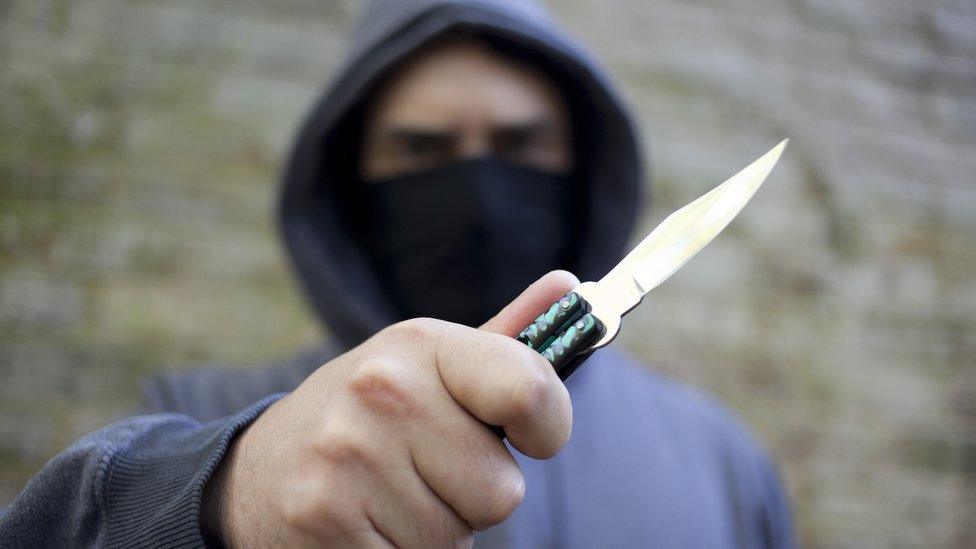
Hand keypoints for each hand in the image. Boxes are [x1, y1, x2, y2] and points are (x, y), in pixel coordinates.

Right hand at [202, 271, 579, 546]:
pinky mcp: (324, 518)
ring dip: (432, 530)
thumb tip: (568, 286)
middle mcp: (384, 391)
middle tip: (419, 471)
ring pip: (458, 536)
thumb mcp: (424, 365)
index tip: (534, 438)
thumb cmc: (366, 417)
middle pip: (502, 490)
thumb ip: (502, 340)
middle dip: (470, 494)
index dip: (550, 426)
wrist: (258, 471)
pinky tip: (363, 525)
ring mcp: (349, 455)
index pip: (529, 389)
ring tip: (386, 497)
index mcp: (420, 344)